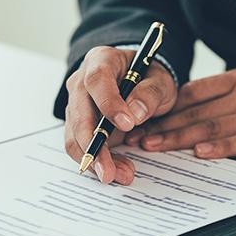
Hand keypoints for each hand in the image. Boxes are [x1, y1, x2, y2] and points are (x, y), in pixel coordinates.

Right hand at [64, 46, 177, 183]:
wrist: (139, 83)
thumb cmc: (148, 78)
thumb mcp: (160, 80)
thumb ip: (150, 93)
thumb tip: (135, 114)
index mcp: (100, 61)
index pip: (97, 80)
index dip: (108, 103)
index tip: (127, 124)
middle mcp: (81, 82)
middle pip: (79, 114)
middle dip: (94, 145)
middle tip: (111, 169)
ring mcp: (76, 105)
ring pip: (75, 135)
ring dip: (96, 159)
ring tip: (121, 174)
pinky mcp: (78, 125)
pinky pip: (80, 146)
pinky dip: (97, 162)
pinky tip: (115, 171)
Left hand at [127, 67, 235, 157]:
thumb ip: (220, 95)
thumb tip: (182, 109)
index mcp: (235, 80)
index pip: (190, 93)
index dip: (161, 107)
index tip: (139, 119)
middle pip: (194, 111)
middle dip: (161, 126)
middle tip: (135, 138)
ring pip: (211, 126)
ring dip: (179, 138)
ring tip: (155, 146)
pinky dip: (221, 147)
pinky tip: (201, 153)